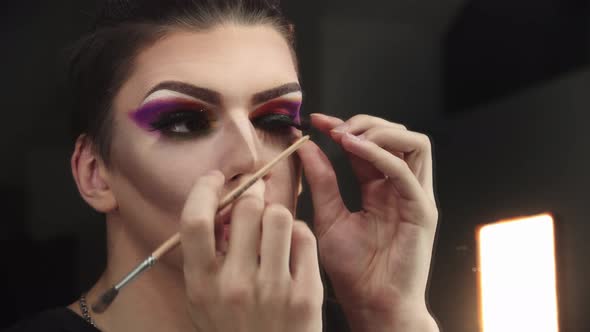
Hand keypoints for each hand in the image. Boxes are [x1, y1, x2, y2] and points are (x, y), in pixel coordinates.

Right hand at [179, 171, 323, 331]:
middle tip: (254, 200)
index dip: (205, 189)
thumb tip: (223, 207)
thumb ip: (207, 255)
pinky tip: (292, 247)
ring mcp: (274, 290)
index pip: (195, 220)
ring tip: (273, 228)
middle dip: (250, 197)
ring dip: (276, 214)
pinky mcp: (306, 294)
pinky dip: (298, 234)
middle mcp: (235, 285)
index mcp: (202, 285)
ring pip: (280, 216)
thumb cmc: (233, 328)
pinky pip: (305, 237)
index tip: (216, 179)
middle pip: (246, 209)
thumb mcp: (205, 299)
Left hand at [297, 114, 438, 330]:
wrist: (371, 304)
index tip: (316, 121)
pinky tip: (353, 149)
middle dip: (365, 122)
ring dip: (379, 132)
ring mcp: (414, 197)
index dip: (344, 127)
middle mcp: (400, 188)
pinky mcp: (422, 210)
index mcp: (380, 189)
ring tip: (347, 137)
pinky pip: (406, 171)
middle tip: (334, 129)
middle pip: (397, 135)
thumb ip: (321, 181)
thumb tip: (305, 146)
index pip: (369, 145)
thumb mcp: (328, 217)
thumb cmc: (353, 270)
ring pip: (414, 143)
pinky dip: (380, 154)